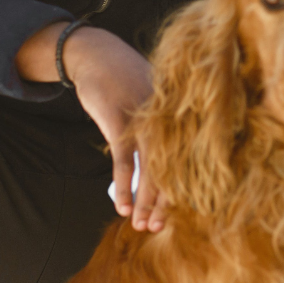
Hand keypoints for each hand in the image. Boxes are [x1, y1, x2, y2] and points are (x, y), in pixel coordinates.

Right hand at [15, 22, 167, 231]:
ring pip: (150, 170)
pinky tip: (123, 207)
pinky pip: (123, 163)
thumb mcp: (150, 97)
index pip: (187, 159)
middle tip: (158, 228)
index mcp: (176, 113)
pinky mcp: (118, 121)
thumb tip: (166, 156)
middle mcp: (165, 118)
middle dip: (165, 203)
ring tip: (142, 226)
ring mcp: (143, 120)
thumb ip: (159, 123)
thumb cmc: (124, 79)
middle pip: (172, 169)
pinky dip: (124, 187)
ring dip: (146, 202)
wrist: (96, 54)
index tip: (178, 212)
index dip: (183, 189)